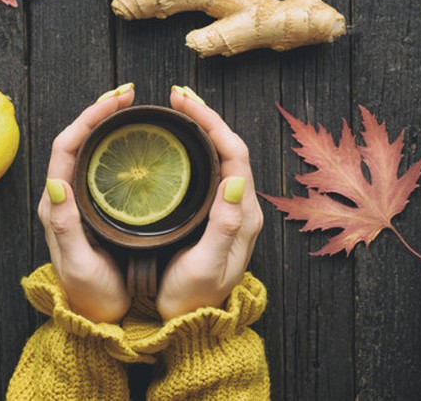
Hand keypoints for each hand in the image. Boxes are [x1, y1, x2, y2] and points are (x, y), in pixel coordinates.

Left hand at [37, 83, 134, 322]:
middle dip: (99, 111)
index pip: (67, 146)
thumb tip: (55, 182)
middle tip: (128, 95)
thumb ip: (64, 226)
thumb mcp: (78, 265)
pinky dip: (115, 146)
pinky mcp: (94, 208)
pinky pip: (101, 166)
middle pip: (77, 140)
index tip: (117, 101)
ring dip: (106, 124)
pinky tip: (134, 142)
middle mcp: (64, 197)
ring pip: (88, 150)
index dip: (90, 118)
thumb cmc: (89, 296)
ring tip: (130, 108)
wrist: (95, 320)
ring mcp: (79, 201)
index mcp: (56, 205)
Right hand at [156, 86, 263, 320]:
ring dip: (202, 127)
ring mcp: (231, 209)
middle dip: (205, 116)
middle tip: (177, 95)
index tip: (183, 102)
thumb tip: (237, 179)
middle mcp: (242, 207)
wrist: (192, 324)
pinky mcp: (217, 214)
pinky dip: (196, 146)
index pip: (233, 154)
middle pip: (229, 148)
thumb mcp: (207, 266)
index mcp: (243, 215)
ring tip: (178, 108)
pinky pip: (211, 169)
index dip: (210, 122)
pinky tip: (180, 141)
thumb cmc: (193, 299)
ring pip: (221, 155)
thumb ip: (224, 225)